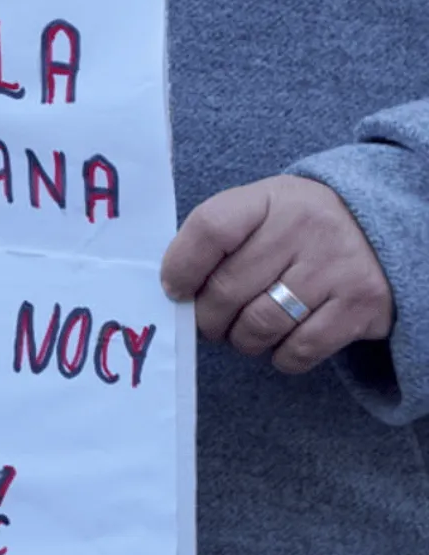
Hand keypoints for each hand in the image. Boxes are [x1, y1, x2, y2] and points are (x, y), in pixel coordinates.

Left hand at [161, 175, 393, 373]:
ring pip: (259, 325)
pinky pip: (298, 349)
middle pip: (226, 290)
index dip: (181, 268)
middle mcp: (306, 227)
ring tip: (247, 330)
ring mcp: (336, 267)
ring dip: (242, 340)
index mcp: (270, 199)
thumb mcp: (259, 211)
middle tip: (212, 322)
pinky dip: (281, 355)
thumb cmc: (297, 228)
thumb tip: (173, 291)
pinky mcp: (361, 305)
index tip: (174, 289)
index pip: (210, 230)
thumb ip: (215, 241)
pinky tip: (284, 339)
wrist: (382, 230)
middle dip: (208, 319)